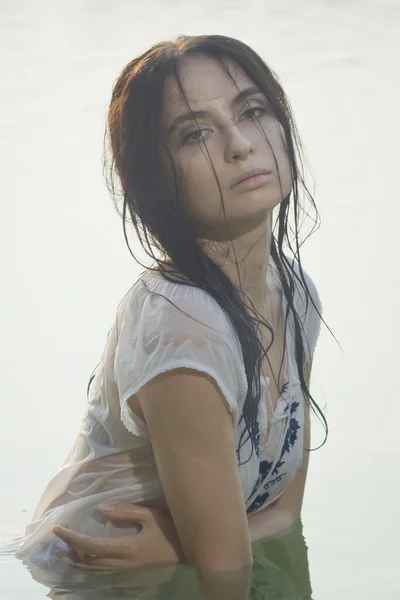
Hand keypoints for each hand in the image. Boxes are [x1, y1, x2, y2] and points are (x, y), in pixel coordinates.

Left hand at [52, 503, 183, 570]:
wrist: (190, 558)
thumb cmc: (172, 534)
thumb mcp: (153, 516)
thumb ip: (127, 512)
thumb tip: (101, 509)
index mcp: (126, 549)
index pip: (90, 545)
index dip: (71, 538)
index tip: (57, 529)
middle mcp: (121, 566)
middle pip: (86, 562)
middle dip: (69, 551)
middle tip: (57, 539)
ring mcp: (124, 574)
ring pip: (92, 571)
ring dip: (76, 561)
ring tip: (64, 551)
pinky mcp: (128, 577)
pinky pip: (101, 574)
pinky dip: (88, 567)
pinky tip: (84, 559)